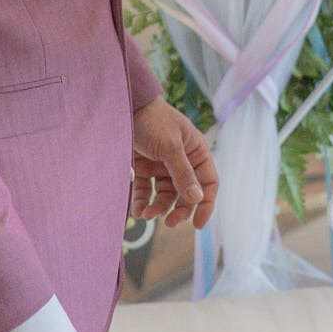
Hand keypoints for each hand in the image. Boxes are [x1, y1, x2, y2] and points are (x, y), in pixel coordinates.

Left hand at [130, 100, 216, 230]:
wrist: (124, 107)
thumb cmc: (153, 121)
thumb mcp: (170, 147)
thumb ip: (183, 174)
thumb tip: (197, 199)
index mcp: (195, 152)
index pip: (208, 182)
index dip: (206, 204)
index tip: (198, 224)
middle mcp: (181, 160)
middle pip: (186, 193)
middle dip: (179, 209)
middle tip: (169, 222)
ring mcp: (162, 165)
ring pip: (165, 195)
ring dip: (158, 208)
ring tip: (146, 215)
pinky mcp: (144, 168)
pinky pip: (146, 190)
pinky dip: (143, 202)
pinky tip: (138, 211)